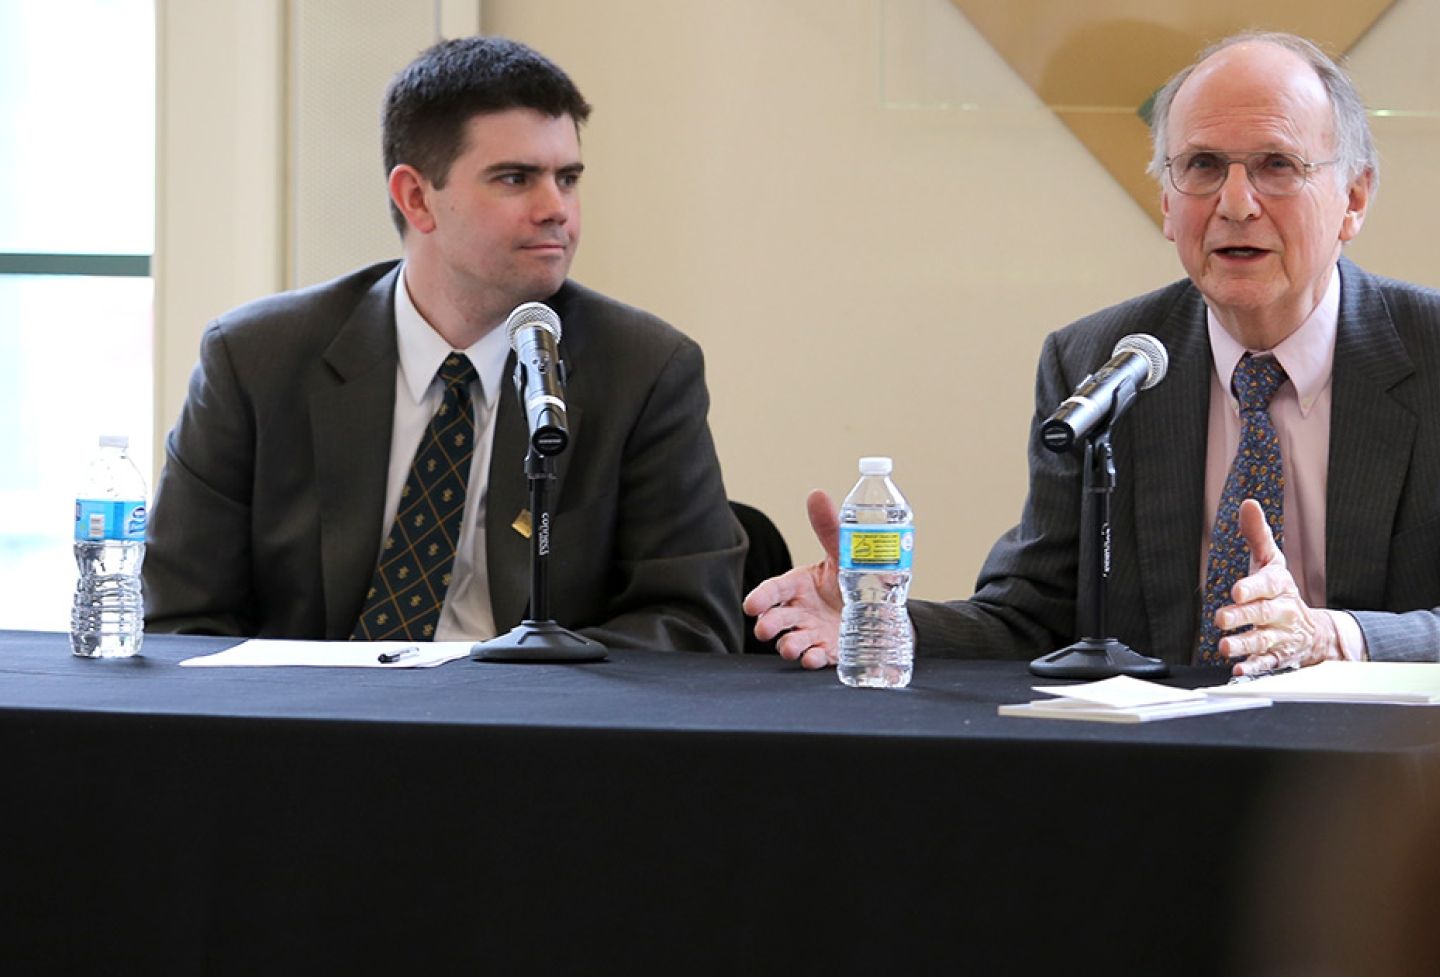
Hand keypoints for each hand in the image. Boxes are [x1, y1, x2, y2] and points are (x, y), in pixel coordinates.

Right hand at [742, 490, 842, 668]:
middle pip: (777, 619)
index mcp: (799, 585)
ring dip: (788, 645)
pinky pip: (816, 656)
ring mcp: (813, 632)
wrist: (881, 607)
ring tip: (791, 647)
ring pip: (792, 641)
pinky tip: (814, 658)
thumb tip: (816, 494)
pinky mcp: (828, 650)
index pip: (773, 590)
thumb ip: (828, 527)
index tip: (751, 605)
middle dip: (768, 624)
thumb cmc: (852, 578)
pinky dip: (812, 659)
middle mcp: (801, 610)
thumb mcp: (842, 551)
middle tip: (765, 628)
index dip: (761, 597)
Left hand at [1216, 499, 1342, 675]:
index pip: (1268, 584)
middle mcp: (1281, 612)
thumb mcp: (1272, 561)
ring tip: (1224, 647)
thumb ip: (1258, 535)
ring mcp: (1280, 636)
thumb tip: (1247, 504)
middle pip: (1263, 614)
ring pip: (1262, 641)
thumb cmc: (1281, 590)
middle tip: (1221, 618)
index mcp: (1279, 586)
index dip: (1253, 588)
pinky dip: (1253, 668)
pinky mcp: (1276, 657)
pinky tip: (1238, 669)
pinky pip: (1266, 664)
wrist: (1314, 631)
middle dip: (1243, 617)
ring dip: (1243, 645)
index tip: (1236, 591)